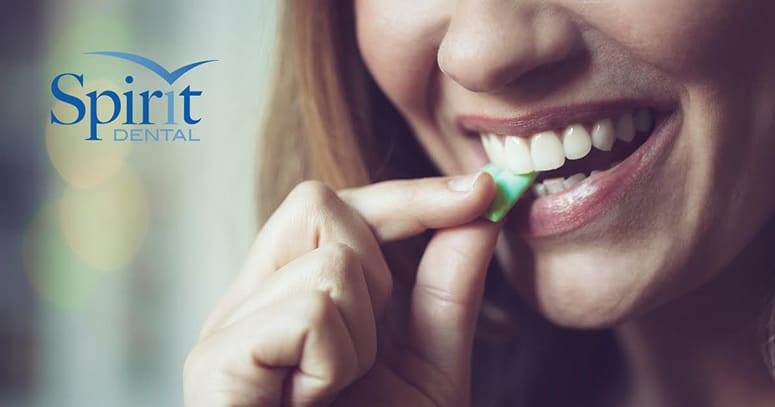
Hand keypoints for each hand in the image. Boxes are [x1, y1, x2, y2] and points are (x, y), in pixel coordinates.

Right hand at [183, 171, 498, 405]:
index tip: (484, 191)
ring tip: (335, 392)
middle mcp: (245, 302)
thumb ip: (449, 289)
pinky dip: (338, 362)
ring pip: (330, 258)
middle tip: (365, 351)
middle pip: (320, 204)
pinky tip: (311, 404)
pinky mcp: (215, 363)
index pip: (337, 206)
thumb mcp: (430, 367)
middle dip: (378, 273)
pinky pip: (313, 311)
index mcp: (287, 297)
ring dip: (365, 335)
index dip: (412, 195)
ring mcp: (222, 331)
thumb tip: (480, 211)